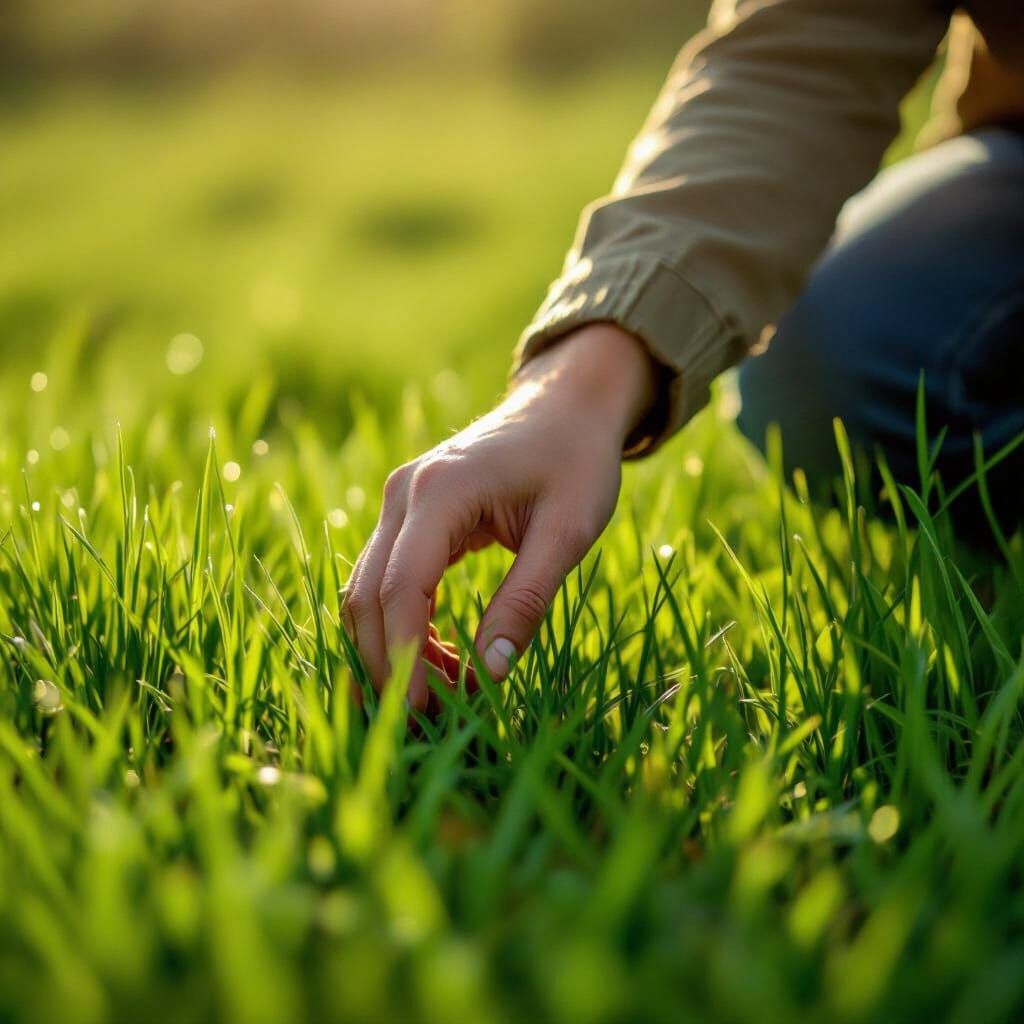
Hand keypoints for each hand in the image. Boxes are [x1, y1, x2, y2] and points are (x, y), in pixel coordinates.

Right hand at [342, 323, 658, 708]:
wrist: (565, 407)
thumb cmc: (577, 461)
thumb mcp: (569, 531)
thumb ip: (527, 599)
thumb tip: (490, 671)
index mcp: (442, 493)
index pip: (401, 589)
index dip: (405, 657)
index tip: (424, 712)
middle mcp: (404, 494)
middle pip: (368, 595)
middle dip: (387, 664)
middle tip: (426, 721)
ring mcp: (399, 501)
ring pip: (368, 590)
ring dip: (392, 648)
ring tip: (444, 693)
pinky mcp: (408, 514)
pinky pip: (387, 579)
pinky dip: (403, 625)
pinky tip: (440, 657)